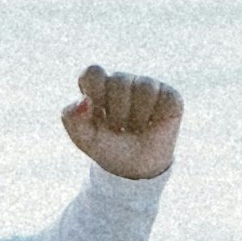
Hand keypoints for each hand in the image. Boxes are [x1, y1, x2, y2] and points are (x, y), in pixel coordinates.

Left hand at [62, 65, 182, 179]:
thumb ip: (71, 118)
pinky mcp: (170, 95)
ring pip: (143, 87)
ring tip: (135, 128)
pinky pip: (165, 97)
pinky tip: (152, 125)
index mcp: (98, 85)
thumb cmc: (107, 147)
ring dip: (137, 117)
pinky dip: (156, 118)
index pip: (93, 72)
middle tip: (118, 128)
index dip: (95, 93)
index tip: (98, 114)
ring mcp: (147, 85)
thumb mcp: (83, 138)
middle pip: (118, 81)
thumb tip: (84, 100)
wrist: (134, 168)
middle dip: (117, 113)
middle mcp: (122, 81)